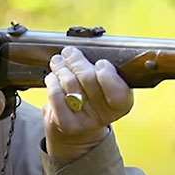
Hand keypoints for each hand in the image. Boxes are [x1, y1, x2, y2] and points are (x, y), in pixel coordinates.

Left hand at [44, 46, 133, 160]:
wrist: (80, 128)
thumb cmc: (93, 98)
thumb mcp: (105, 84)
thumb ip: (102, 69)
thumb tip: (89, 46)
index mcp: (122, 104)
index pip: (118, 91)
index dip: (107, 75)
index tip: (101, 63)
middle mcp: (105, 115)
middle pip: (89, 80)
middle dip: (77, 61)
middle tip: (70, 52)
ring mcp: (85, 122)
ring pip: (70, 84)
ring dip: (61, 68)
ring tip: (58, 61)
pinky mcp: (66, 124)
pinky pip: (56, 95)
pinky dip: (52, 81)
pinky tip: (53, 77)